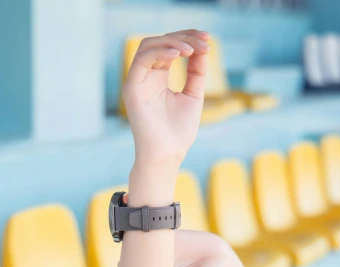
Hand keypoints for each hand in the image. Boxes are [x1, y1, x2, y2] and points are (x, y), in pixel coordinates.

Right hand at [123, 30, 209, 165]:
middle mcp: (145, 77)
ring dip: (172, 42)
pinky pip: (142, 60)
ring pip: (149, 46)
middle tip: (204, 41)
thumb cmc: (178, 132)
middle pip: (160, 42)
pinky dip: (161, 52)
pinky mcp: (132, 89)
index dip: (188, 38)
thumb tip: (202, 48)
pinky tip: (180, 54)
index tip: (208, 38)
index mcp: (158, 78)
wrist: (168, 155)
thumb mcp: (193, 95)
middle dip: (183, 37)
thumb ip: (196, 71)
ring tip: (192, 48)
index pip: (169, 48)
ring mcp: (137, 82)